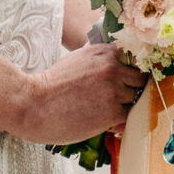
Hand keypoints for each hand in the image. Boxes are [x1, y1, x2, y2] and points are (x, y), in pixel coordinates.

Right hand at [15, 43, 145, 144]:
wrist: (34, 105)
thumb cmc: (52, 85)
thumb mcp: (78, 60)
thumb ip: (100, 60)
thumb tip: (118, 66)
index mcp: (106, 52)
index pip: (136, 60)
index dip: (133, 73)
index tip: (128, 82)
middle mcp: (113, 68)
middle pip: (140, 80)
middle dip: (130, 90)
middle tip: (115, 99)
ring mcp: (115, 90)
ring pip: (134, 100)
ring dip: (122, 107)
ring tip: (101, 111)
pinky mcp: (113, 112)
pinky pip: (127, 117)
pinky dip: (118, 122)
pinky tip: (101, 121)